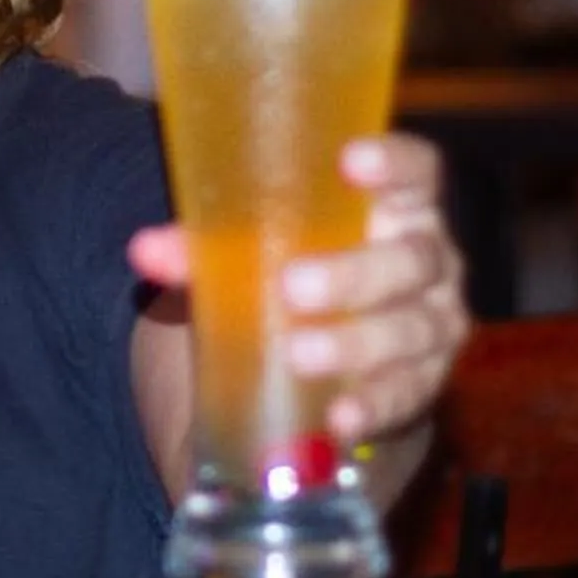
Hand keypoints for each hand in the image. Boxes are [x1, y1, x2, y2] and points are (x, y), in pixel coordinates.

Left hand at [127, 133, 470, 445]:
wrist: (328, 368)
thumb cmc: (296, 278)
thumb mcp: (253, 256)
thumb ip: (205, 248)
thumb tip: (144, 250)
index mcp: (395, 209)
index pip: (416, 172)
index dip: (393, 163)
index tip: (350, 160)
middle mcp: (428, 263)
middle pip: (411, 259)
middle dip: (354, 273)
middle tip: (293, 287)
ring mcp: (433, 326)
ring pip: (410, 330)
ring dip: (354, 343)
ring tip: (299, 354)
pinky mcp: (423, 386)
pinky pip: (404, 396)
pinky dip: (371, 406)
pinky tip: (339, 417)